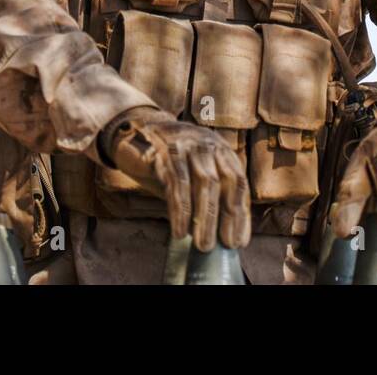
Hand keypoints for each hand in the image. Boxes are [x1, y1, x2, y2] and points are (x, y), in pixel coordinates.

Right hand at [103, 106, 250, 251]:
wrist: (136, 131)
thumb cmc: (170, 162)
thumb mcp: (194, 173)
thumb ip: (208, 196)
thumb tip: (221, 235)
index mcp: (220, 150)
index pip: (238, 182)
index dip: (241, 213)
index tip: (239, 241)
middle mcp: (207, 144)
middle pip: (225, 182)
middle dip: (226, 217)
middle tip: (224, 245)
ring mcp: (187, 145)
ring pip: (204, 183)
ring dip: (205, 218)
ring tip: (202, 244)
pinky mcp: (165, 151)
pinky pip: (177, 184)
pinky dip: (180, 212)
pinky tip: (180, 231)